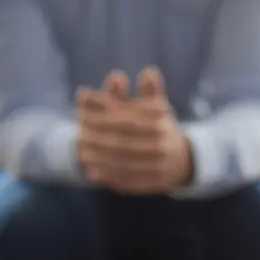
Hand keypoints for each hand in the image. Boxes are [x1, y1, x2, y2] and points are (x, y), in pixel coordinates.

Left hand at [77, 67, 191, 193]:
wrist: (180, 158)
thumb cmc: (157, 125)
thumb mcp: (150, 104)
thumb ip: (134, 91)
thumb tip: (120, 76)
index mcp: (161, 122)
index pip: (127, 119)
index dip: (102, 116)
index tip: (80, 113)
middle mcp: (163, 144)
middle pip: (124, 143)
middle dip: (97, 139)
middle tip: (78, 136)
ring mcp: (161, 166)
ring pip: (124, 163)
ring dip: (99, 159)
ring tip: (80, 154)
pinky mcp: (155, 183)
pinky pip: (129, 181)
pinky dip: (109, 177)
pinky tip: (92, 173)